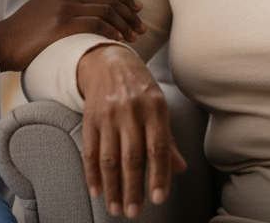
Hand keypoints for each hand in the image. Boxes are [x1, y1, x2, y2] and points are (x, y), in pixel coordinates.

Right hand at [0, 0, 145, 71]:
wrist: (2, 41)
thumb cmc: (24, 32)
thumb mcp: (45, 8)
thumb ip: (65, 5)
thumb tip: (89, 15)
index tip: (137, 8)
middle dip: (129, 12)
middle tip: (141, 26)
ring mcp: (64, 8)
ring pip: (106, 10)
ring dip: (124, 24)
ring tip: (133, 37)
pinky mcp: (62, 24)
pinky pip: (96, 25)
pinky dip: (111, 32)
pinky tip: (119, 41)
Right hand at [77, 44, 187, 217]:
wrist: (109, 62)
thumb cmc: (140, 89)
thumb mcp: (160, 108)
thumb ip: (167, 140)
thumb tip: (180, 169)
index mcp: (154, 108)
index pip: (157, 148)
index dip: (158, 175)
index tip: (158, 199)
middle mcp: (130, 111)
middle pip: (131, 157)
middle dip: (133, 188)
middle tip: (133, 212)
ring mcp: (108, 115)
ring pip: (109, 158)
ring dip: (112, 187)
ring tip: (115, 208)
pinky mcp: (89, 118)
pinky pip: (90, 151)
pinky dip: (92, 174)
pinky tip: (97, 191)